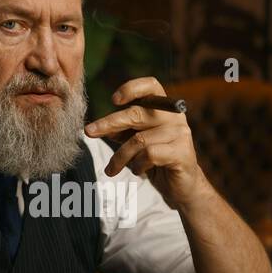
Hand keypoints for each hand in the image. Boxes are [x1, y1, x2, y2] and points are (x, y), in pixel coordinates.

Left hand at [84, 77, 208, 209]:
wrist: (182, 187)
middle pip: (136, 113)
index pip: (150, 85)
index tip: (113, 100)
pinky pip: (149, 154)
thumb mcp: (136, 142)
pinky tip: (137, 170)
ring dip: (120, 156)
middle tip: (89, 132)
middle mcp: (174, 116)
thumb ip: (122, 131)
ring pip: (138, 139)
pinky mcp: (182, 152)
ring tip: (112, 169)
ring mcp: (180, 133)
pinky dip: (137, 164)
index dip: (131, 88)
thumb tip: (98, 127)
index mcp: (164, 108)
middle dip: (109, 123)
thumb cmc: (157, 161)